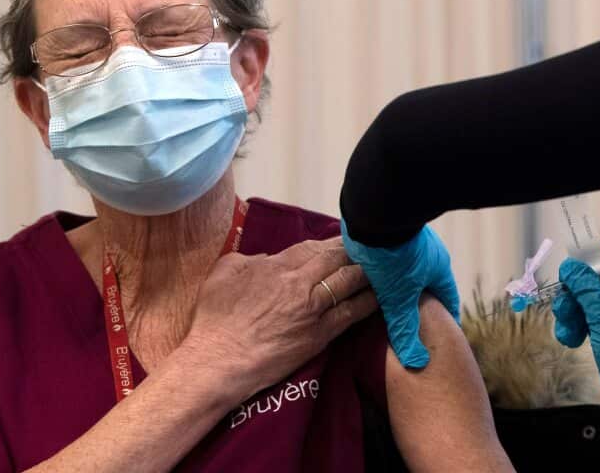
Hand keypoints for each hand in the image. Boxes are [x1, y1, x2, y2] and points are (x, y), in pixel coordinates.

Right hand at [183, 237, 377, 404]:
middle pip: (338, 259)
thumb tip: (267, 259)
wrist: (218, 361)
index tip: (349, 238)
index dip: (335, 241)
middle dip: (358, 251)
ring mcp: (313, 309)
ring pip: (350, 281)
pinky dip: (369, 301)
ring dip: (369, 272)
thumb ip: (249, 260)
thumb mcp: (224, 273)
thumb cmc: (214, 320)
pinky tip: (383, 295)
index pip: (315, 246)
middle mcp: (300, 282)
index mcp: (277, 265)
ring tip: (385, 267)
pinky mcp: (320, 335)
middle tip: (375, 248)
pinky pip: (352, 313)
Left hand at [341, 222, 459, 368]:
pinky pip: (391, 256)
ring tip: (390, 302)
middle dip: (421, 302)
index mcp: (438, 269)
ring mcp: (410, 240)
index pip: (447, 299)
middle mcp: (429, 253)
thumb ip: (405, 329)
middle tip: (412, 322)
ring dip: (401, 284)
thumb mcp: (398, 297)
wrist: (374, 210)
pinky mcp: (389, 231)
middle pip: (428, 284)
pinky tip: (371, 278)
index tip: (444, 333)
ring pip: (408, 269)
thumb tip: (417, 363)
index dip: (446, 318)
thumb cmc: (392, 256)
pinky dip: (385, 270)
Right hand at [552, 239, 599, 439]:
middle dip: (572, 293)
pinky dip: (574, 326)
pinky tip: (573, 340)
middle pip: (588, 278)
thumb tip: (571, 266)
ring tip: (570, 333)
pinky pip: (582, 318)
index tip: (568, 272)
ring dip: (569, 313)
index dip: (587, 257)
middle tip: (567, 311)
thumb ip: (588, 291)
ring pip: (581, 299)